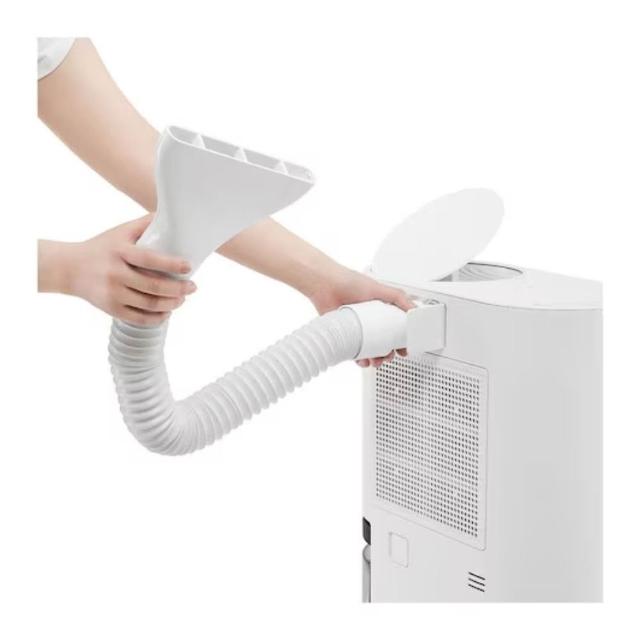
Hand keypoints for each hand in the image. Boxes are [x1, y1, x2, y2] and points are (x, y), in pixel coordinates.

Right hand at [38, 215, 196, 325]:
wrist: (68, 268)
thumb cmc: (100, 248)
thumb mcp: (119, 232)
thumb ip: (143, 224)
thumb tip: (171, 215)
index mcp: (120, 252)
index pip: (150, 259)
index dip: (172, 264)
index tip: (189, 266)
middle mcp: (116, 274)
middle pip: (154, 286)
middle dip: (179, 289)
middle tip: (192, 287)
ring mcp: (112, 293)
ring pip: (149, 304)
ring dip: (172, 304)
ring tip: (182, 299)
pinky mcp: (110, 309)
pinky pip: (139, 318)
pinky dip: (157, 318)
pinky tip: (167, 312)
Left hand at [308, 266, 413, 366]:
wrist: (325, 286)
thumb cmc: (349, 282)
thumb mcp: (379, 288)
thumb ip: (399, 297)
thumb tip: (415, 309)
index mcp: (379, 310)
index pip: (394, 328)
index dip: (401, 340)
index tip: (405, 348)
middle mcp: (368, 321)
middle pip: (383, 342)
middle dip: (388, 353)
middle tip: (390, 355)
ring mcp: (357, 329)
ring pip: (369, 350)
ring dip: (376, 359)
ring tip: (377, 361)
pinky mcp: (344, 335)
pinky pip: (353, 352)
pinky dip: (359, 359)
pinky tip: (363, 360)